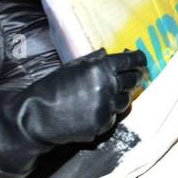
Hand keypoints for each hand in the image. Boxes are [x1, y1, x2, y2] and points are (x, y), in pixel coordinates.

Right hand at [18, 49, 146, 147]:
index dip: (139, 60)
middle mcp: (107, 86)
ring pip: (126, 100)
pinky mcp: (103, 123)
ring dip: (121, 96)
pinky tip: (94, 110)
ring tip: (108, 95)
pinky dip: (108, 112)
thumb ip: (93, 61)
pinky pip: (114, 116)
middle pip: (133, 80)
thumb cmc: (51, 88)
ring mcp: (107, 106)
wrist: (36, 117)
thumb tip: (110, 54)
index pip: (130, 61)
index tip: (142, 61)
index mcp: (100, 67)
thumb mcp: (72, 67)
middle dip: (134, 77)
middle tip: (132, 77)